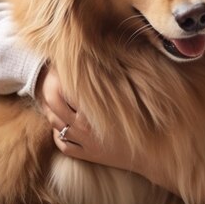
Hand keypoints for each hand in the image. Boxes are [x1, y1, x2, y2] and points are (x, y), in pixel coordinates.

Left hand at [35, 64, 204, 203]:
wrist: (155, 154)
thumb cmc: (150, 121)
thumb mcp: (135, 93)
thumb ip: (122, 73)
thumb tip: (113, 48)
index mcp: (93, 110)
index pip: (63, 88)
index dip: (58, 74)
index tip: (61, 63)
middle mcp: (83, 127)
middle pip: (52, 103)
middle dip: (49, 86)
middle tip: (55, 75)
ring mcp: (83, 142)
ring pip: (53, 122)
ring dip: (51, 107)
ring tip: (56, 94)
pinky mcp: (87, 155)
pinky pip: (61, 143)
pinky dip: (57, 132)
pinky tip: (63, 123)